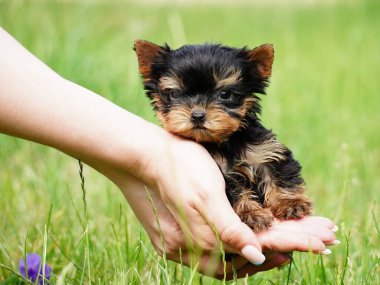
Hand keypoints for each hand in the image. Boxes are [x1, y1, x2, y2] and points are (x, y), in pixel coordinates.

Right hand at [105, 136, 336, 278]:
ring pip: (224, 261)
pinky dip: (233, 250)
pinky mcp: (174, 238)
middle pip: (237, 263)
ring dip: (253, 255)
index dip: (278, 250)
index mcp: (198, 241)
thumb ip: (228, 229)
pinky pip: (211, 253)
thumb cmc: (178, 167)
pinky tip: (244, 243)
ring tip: (277, 249)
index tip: (304, 246)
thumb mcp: (206, 194)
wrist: (143, 155)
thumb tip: (255, 256)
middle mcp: (188, 251)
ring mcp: (179, 246)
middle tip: (297, 249)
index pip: (247, 254)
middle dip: (271, 254)